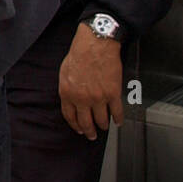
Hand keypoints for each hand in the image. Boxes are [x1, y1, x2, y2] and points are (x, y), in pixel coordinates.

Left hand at [59, 23, 123, 138]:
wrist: (95, 45)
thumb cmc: (79, 54)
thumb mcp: (64, 73)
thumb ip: (67, 88)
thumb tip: (70, 99)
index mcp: (67, 93)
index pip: (70, 116)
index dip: (75, 125)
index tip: (79, 129)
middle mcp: (82, 98)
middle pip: (85, 122)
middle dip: (89, 132)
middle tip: (92, 136)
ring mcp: (98, 98)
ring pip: (101, 119)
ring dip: (103, 126)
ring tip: (104, 127)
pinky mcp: (113, 94)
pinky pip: (116, 112)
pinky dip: (118, 119)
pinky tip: (118, 121)